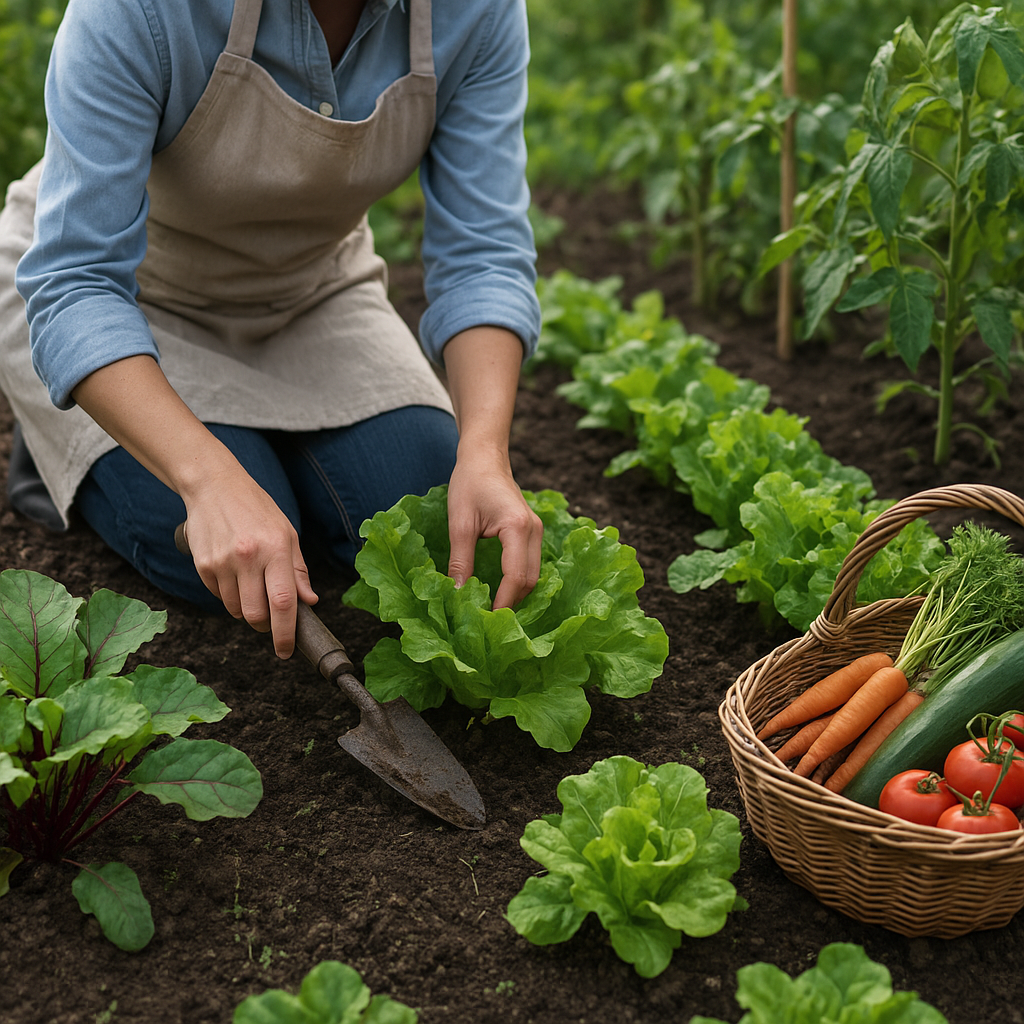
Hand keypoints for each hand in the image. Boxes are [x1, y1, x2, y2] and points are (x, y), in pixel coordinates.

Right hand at [71, 354, 316, 658]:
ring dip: (246, 609)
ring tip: (251, 585)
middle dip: (264, 625)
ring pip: (236, 609)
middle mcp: (248, 557)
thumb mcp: (287, 533)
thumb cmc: (257, 510)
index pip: (284, 603)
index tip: (286, 650)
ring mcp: (222, 562)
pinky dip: (230, 595)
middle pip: (256, 615)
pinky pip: (219, 596)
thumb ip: (298, 571)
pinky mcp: (203, 565)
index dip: (286, 633)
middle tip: (269, 618)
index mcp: (276, 549)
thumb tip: (309, 601)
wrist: (214, 486)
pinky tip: (234, 574)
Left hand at [440, 325, 540, 609]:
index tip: (486, 621)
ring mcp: (536, 532)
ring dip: (515, 595)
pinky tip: (500, 593)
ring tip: (492, 611)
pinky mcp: (532, 533)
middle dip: (511, 603)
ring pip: (533, 575)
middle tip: (487, 623)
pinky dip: (517, 582)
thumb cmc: (469, 484)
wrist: (485, 457)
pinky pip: (530, 565)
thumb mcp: (459, 524)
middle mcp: (534, 531)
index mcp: (517, 527)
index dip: (503, 602)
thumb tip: (459, 595)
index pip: (515, 576)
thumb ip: (460, 562)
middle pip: (529, 580)